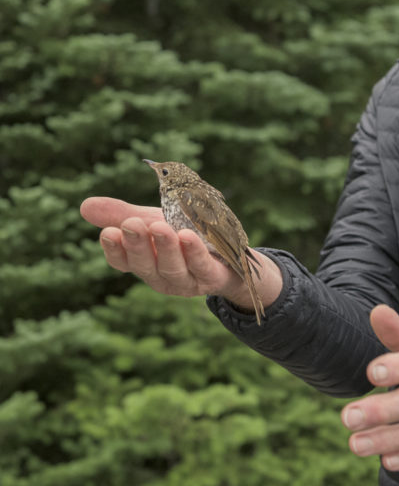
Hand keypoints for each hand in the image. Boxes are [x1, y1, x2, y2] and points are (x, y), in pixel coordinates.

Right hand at [80, 197, 281, 306]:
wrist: (227, 251)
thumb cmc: (182, 233)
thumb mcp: (151, 221)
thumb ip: (121, 214)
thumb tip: (84, 205)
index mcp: (143, 263)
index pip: (122, 261)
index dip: (115, 249)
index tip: (108, 232)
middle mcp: (161, 276)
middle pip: (145, 265)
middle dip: (138, 245)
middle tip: (131, 225)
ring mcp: (186, 280)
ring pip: (172, 268)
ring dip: (165, 248)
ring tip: (160, 226)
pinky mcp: (210, 277)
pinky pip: (201, 265)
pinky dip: (194, 251)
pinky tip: (188, 236)